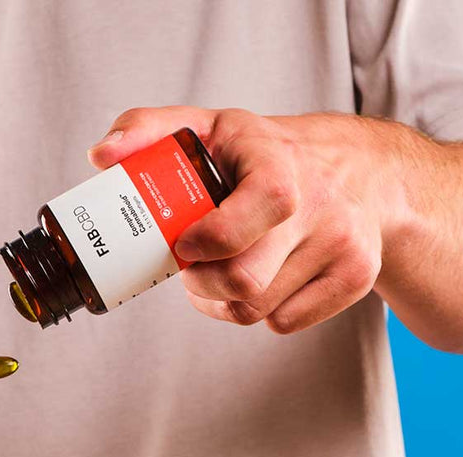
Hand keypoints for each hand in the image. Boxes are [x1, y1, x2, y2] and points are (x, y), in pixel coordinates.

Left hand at [89, 107, 405, 332]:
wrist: (361, 170)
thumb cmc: (266, 154)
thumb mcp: (212, 127)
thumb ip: (149, 129)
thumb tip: (101, 155)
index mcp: (280, 164)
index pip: (243, 221)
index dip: (205, 244)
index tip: (183, 244)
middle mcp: (322, 204)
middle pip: (243, 281)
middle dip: (202, 284)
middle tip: (192, 266)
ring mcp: (346, 245)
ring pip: (258, 309)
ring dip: (224, 301)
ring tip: (219, 272)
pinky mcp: (356, 278)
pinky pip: (285, 323)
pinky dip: (260, 312)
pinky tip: (259, 281)